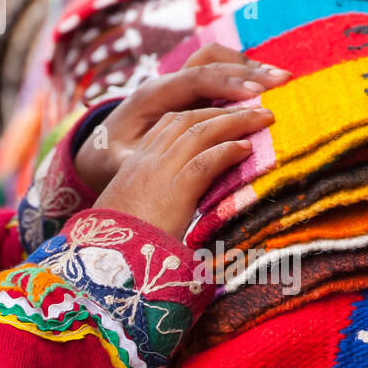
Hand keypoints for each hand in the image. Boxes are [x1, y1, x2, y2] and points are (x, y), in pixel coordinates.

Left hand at [73, 43, 289, 196]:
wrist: (103, 143)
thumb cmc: (112, 153)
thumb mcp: (116, 160)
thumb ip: (130, 160)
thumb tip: (141, 162)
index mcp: (153, 95)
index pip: (193, 80)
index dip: (224, 84)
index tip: (254, 95)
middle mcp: (168, 82)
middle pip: (210, 63)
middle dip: (245, 71)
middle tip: (280, 82)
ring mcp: (180, 83)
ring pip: (217, 60)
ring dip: (249, 67)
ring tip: (281, 78)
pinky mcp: (192, 90)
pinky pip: (221, 72)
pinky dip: (244, 74)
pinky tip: (269, 85)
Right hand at [93, 105, 274, 239]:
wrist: (105, 260)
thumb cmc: (118, 243)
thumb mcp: (131, 211)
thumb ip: (151, 200)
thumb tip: (173, 208)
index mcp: (134, 163)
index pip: (168, 123)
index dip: (199, 114)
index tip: (223, 113)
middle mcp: (146, 160)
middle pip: (187, 119)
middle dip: (222, 110)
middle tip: (252, 107)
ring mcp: (159, 171)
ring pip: (200, 132)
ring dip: (235, 121)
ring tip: (262, 117)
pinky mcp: (175, 190)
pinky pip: (206, 161)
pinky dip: (228, 151)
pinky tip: (247, 148)